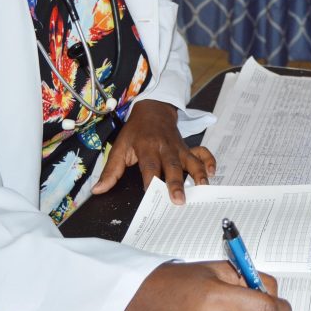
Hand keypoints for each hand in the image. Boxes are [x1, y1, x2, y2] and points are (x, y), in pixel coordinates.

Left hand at [92, 99, 215, 201]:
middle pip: (172, 166)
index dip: (150, 180)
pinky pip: (202, 152)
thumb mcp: (120, 147)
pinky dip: (209, 161)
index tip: (151, 195)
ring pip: (191, 160)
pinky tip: (212, 173)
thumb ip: (111, 170)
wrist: (153, 110)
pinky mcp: (188, 148)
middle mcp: (165, 147)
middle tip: (179, 200)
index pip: (149, 166)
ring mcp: (179, 148)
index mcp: (147, 147)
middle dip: (176, 183)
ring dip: (198, 174)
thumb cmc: (135, 132)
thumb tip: (98, 190)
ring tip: (203, 188)